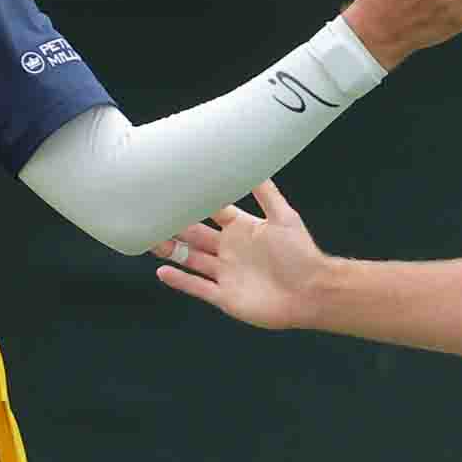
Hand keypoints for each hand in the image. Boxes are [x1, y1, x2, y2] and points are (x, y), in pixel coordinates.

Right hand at [153, 181, 325, 330]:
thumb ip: (266, 192)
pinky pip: (197, 287)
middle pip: (195, 236)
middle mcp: (231, 249)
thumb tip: (254, 165)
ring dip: (172, 251)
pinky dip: (180, 280)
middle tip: (152, 214)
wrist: (311, 293)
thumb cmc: (301, 254)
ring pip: (191, 260)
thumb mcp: (284, 216)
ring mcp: (226, 273)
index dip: (194, 202)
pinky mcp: (225, 297)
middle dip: (175, 226)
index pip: (212, 212)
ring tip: (150, 240)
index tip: (174, 189)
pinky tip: (162, 271)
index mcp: (242, 228)